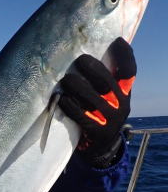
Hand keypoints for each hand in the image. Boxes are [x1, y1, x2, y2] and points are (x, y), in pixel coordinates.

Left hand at [59, 38, 135, 165]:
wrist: (100, 149)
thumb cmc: (98, 116)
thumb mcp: (107, 99)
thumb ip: (102, 82)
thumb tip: (83, 55)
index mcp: (124, 93)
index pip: (129, 72)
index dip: (124, 55)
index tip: (116, 41)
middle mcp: (121, 104)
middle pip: (107, 81)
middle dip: (92, 67)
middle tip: (79, 60)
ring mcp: (111, 119)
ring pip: (92, 98)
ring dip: (77, 86)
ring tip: (64, 80)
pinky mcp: (98, 132)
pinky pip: (82, 116)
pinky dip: (70, 106)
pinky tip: (61, 99)